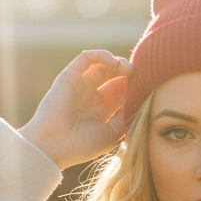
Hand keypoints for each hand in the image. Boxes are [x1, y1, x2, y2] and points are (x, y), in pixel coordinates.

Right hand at [18, 50, 132, 170]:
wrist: (55, 145)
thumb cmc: (82, 145)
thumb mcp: (112, 134)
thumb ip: (125, 116)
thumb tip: (138, 99)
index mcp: (100, 112)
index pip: (120, 93)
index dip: (133, 86)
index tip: (145, 86)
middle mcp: (89, 98)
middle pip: (112, 77)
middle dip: (126, 74)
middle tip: (138, 75)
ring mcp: (79, 86)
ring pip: (101, 66)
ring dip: (117, 63)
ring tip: (127, 69)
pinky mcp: (69, 76)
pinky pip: (86, 58)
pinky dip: (101, 55)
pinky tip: (113, 63)